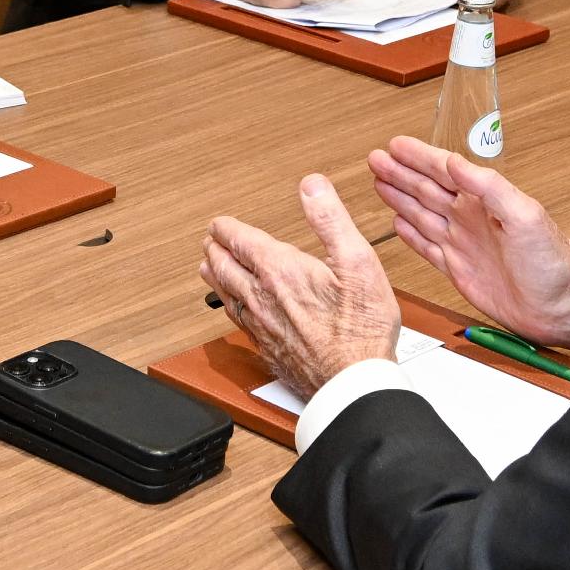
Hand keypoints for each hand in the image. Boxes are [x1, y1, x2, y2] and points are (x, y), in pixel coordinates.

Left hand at [199, 175, 404, 397]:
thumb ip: (331, 219)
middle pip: (226, 267)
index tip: (219, 222)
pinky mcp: (267, 349)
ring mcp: (261, 326)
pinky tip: (233, 310)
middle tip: (209, 241)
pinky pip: (236, 322)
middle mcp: (263, 298)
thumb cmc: (361, 328)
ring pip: (226, 295)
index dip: (228, 228)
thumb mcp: (357, 261)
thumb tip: (312, 186)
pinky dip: (228, 306)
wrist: (352, 383)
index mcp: (281, 271)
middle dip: (216, 250)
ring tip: (208, 267)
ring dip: (214, 276)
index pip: (242, 241)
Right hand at [368, 134, 569, 349]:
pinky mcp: (458, 271)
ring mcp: (462, 244)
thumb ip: (489, 188)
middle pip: (426, 190)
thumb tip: (456, 162)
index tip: (396, 146)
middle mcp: (470, 220)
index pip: (444, 172)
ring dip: (399, 198)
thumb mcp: (525, 216)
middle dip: (400, 173)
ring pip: (421, 214)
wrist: (561, 308)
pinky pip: (426, 248)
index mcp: (485, 202)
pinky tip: (397, 224)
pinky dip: (410, 235)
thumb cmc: (554, 263)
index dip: (419, 158)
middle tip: (376, 158)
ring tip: (379, 182)